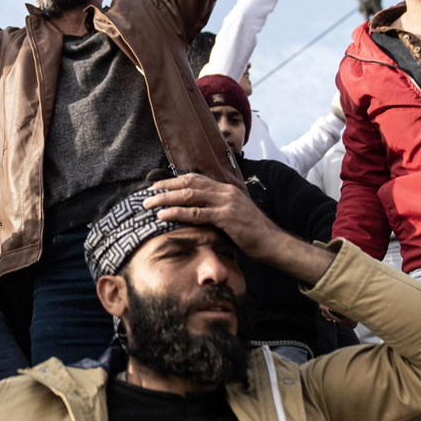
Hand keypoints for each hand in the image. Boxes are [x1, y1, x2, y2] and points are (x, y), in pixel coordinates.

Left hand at [142, 174, 332, 285]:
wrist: (273, 242)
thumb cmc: (253, 233)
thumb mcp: (235, 216)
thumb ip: (218, 210)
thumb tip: (199, 213)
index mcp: (227, 189)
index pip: (196, 179)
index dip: (174, 181)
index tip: (158, 186)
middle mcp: (225, 192)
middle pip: (189, 184)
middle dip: (165, 188)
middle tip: (147, 194)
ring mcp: (226, 203)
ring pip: (189, 196)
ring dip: (166, 199)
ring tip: (149, 205)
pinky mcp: (226, 217)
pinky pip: (196, 213)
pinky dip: (177, 213)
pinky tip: (163, 216)